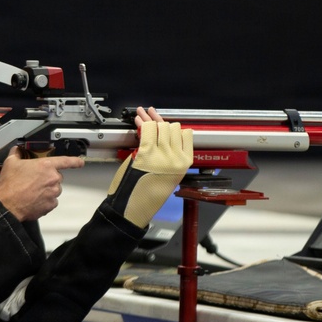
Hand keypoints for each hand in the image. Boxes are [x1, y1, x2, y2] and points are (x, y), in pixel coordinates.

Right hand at [0, 146, 83, 221]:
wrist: (7, 205)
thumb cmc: (10, 185)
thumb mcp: (10, 163)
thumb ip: (16, 153)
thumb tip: (17, 150)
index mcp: (46, 166)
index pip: (66, 161)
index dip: (75, 161)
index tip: (80, 162)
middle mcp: (53, 179)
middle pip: (56, 177)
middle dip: (47, 178)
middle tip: (34, 181)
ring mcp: (53, 193)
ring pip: (54, 190)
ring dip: (47, 190)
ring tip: (32, 192)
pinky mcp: (51, 205)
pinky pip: (52, 201)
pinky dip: (45, 201)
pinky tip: (34, 199)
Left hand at [107, 108, 192, 227]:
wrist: (135, 208)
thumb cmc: (149, 194)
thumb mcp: (169, 174)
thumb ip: (170, 154)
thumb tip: (162, 132)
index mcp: (185, 163)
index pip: (187, 134)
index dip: (175, 128)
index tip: (167, 125)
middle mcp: (176, 158)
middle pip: (172, 128)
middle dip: (161, 122)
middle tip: (151, 117)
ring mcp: (161, 155)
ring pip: (160, 126)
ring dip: (150, 119)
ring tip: (142, 114)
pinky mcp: (145, 153)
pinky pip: (147, 129)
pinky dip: (142, 123)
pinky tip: (138, 120)